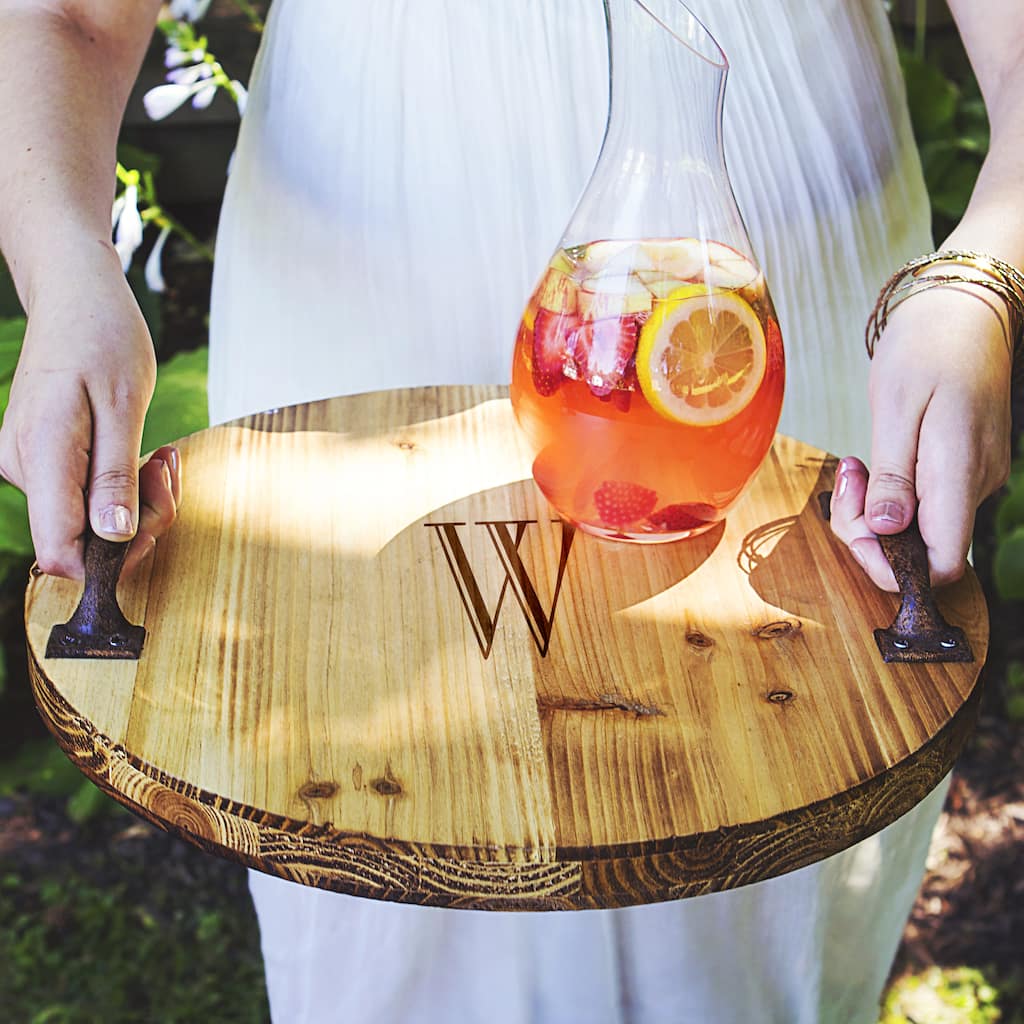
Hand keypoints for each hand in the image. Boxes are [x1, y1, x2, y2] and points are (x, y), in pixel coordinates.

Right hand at [0, 242, 179, 579]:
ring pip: (89, 518)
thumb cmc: (103, 338)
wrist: (75, 296)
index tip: (149, 531)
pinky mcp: (43, 461)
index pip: (58, 549)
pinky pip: (85, 494)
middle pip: (83, 538)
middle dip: (140, 518)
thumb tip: (112, 539)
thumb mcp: (124, 406)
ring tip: (161, 454)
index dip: (107, 561)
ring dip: (137, 498)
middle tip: (168, 469)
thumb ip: (115, 476)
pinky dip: (122, 483)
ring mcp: (28, 466)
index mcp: (42, 453)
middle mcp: (22, 467)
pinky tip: (143, 452)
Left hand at [830, 285, 1012, 590]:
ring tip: (854, 464)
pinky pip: (921, 501)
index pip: (941, 563)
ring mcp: (971, 477)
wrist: (962, 306)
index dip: (893, 566)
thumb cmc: (926, 347)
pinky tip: (872, 462)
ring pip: (917, 526)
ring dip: (874, 509)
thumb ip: (895, 476)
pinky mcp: (961, 466)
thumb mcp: (895, 408)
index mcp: (960, 474)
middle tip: (846, 478)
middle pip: (920, 549)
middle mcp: (974, 485)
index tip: (856, 530)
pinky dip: (889, 492)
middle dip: (868, 530)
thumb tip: (888, 531)